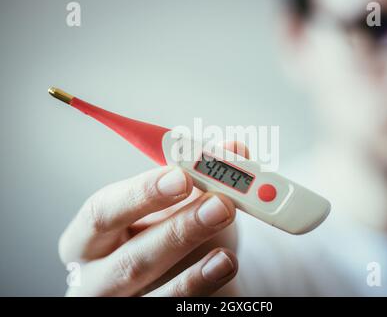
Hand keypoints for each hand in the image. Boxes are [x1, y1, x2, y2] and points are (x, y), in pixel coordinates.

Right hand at [59, 143, 245, 295]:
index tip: (182, 175)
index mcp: (89, 237)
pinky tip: (226, 262)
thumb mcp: (174, 205)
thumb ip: (199, 176)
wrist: (173, 278)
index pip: (103, 212)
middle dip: (178, 229)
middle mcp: (97, 276)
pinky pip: (175, 308)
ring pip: (156, 291)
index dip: (142, 193)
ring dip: (197, 258)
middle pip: (129, 259)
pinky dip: (203, 284)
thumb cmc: (165, 235)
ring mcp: (125, 303)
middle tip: (219, 203)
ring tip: (227, 226)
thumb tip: (233, 150)